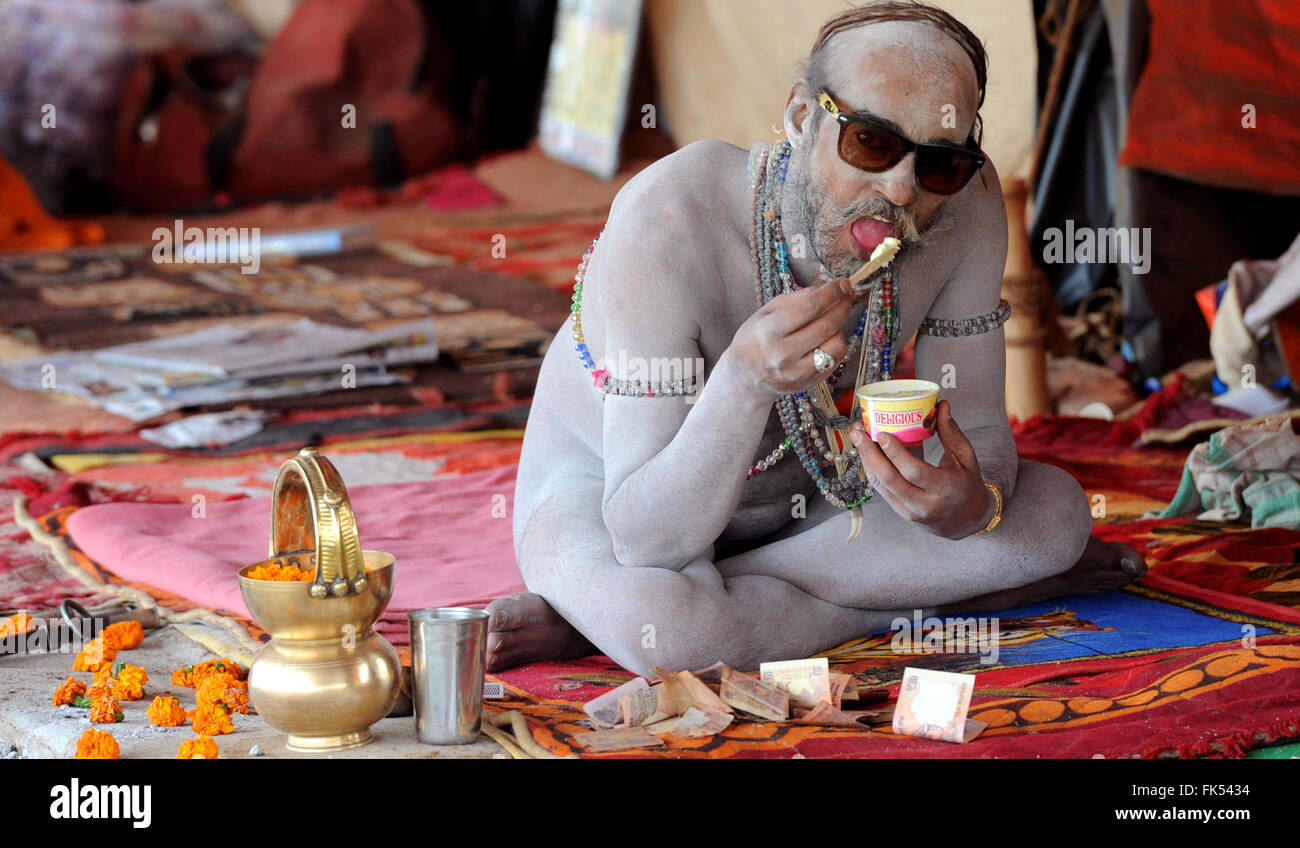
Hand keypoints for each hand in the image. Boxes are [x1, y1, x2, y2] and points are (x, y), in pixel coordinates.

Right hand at [727, 276, 854, 398]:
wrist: (745, 377)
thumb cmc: (755, 340)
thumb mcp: (764, 313)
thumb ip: (794, 299)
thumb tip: (826, 289)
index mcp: (768, 331)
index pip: (809, 307)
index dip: (831, 292)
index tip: (842, 283)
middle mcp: (783, 354)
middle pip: (827, 325)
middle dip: (843, 305)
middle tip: (847, 294)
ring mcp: (797, 372)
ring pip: (836, 345)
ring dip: (840, 327)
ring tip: (830, 321)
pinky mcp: (808, 383)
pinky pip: (836, 360)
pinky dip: (836, 344)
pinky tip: (827, 337)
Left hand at [849, 399, 993, 538]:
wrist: (967, 520)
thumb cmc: (968, 485)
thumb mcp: (966, 458)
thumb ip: (952, 433)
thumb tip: (942, 405)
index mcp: (946, 488)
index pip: (915, 472)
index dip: (896, 453)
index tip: (882, 434)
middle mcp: (926, 503)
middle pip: (890, 479)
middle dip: (870, 453)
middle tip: (859, 432)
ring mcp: (911, 511)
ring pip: (881, 485)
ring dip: (866, 460)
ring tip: (858, 438)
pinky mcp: (901, 513)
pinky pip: (881, 490)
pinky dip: (872, 470)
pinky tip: (866, 454)